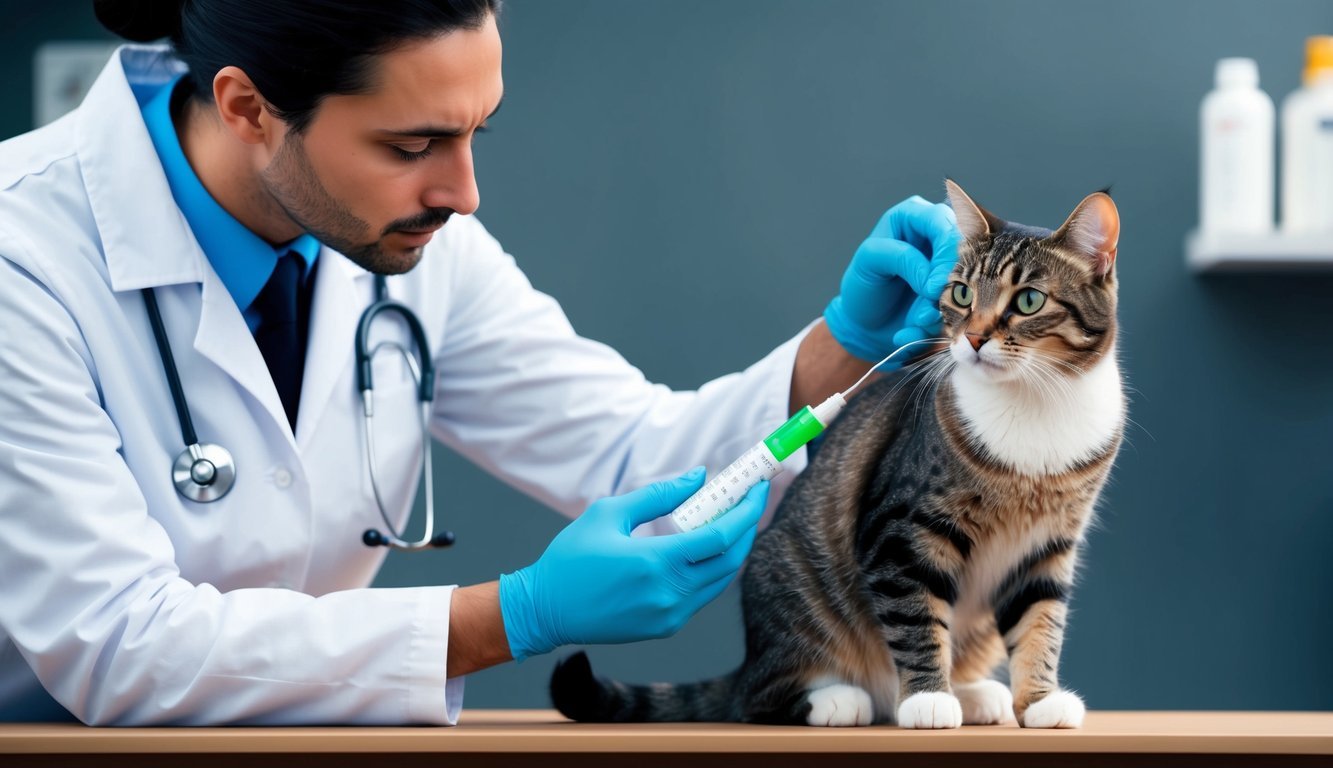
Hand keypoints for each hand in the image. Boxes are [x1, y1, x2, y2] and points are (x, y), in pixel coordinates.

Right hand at [498, 469, 767, 660]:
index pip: (721, 537)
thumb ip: (658, 495)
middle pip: (730, 560)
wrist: (545, 610)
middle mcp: (670, 594)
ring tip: (729, 520)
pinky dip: (711, 570)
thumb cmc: (572, 557)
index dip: (745, 510)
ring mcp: (670, 616)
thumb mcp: (609, 513)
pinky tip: (705, 549)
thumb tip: (699, 477)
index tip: (757, 488)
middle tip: (749, 501)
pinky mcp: (665, 628)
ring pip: (720, 581)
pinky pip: (702, 596)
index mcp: (656, 562)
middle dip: (746, 528)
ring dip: (731, 550)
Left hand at [823, 195, 961, 362]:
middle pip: (965, 251)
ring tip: (914, 320)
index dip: (946, 253)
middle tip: (926, 309)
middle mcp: (937, 234)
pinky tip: (912, 330)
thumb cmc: (863, 285)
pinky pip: (962, 307)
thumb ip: (901, 258)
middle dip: (948, 285)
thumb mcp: (870, 261)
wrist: (864, 324)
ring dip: (942, 308)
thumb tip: (936, 281)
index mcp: (914, 215)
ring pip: (967, 282)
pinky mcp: (957, 293)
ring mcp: (950, 265)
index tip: (932, 287)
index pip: (944, 222)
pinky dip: (938, 324)